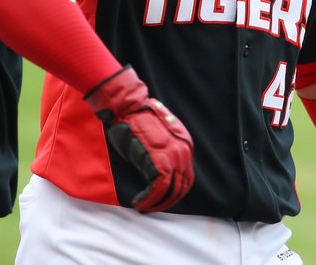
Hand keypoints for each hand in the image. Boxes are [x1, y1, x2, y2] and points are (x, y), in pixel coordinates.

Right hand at [82, 66, 193, 212]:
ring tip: (143, 206)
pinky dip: (149, 199)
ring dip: (157, 203)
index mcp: (185, 144)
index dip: (175, 191)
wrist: (128, 108)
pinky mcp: (159, 160)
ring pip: (171, 190)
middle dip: (167, 200)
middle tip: (152, 206)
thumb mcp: (159, 136)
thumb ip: (165, 152)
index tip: (162, 198)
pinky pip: (158, 188)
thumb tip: (162, 171)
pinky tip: (140, 202)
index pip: (187, 176)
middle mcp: (184, 151)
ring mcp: (173, 156)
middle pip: (182, 186)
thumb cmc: (137, 121)